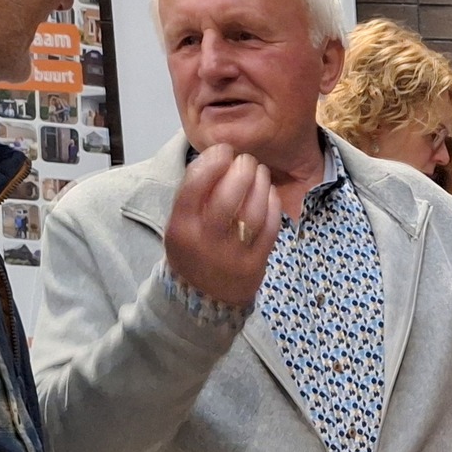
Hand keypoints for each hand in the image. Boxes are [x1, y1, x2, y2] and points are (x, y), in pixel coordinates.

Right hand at [163, 142, 281, 308]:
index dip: (212, 161)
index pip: (194, 185)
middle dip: (241, 170)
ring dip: (260, 184)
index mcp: (181, 227)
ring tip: (260, 171)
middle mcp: (205, 242)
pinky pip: (269, 228)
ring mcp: (232, 255)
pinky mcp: (255, 265)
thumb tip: (218, 156)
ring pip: (252, 212)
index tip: (223, 150)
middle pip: (227, 196)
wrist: (202, 300)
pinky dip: (272, 205)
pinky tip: (269, 192)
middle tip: (247, 160)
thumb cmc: (192, 250)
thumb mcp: (180, 224)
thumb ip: (194, 195)